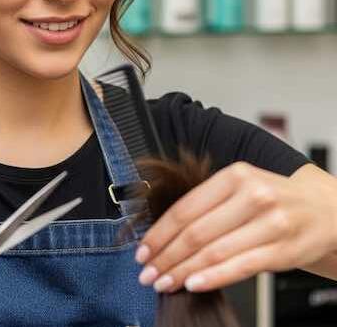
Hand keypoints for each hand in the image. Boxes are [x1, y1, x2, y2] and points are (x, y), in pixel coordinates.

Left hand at [135, 162, 336, 292]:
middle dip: (165, 257)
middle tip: (147, 273)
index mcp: (235, 176)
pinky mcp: (283, 249)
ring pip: (214, 252)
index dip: (159, 234)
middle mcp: (253, 196)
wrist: (328, 211)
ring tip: (164, 282)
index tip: (142, 251)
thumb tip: (162, 237)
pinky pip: (240, 267)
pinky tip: (193, 284)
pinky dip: (213, 278)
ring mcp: (271, 223)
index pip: (185, 209)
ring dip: (183, 271)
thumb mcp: (242, 188)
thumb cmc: (275, 201)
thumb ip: (207, 206)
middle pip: (195, 233)